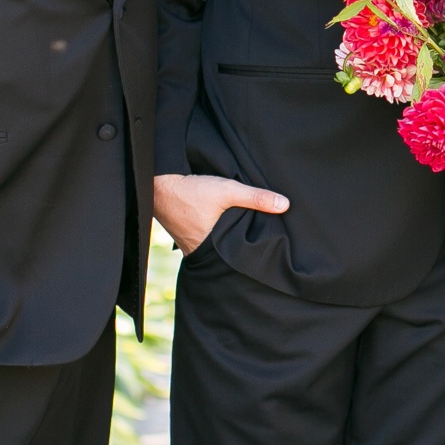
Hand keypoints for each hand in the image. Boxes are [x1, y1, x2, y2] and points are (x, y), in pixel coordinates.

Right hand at [152, 174, 288, 253]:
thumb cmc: (191, 191)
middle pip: (231, 254)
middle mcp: (201, 253)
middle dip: (245, 251)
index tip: (272, 253)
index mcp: (212, 249)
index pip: (240, 258)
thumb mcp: (227, 191)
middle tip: (267, 247)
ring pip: (220, 248)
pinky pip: (210, 241)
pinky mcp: (189, 236)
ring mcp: (193, 246)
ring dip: (232, 242)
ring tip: (252, 237)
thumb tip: (285, 205)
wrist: (159, 185)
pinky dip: (220, 237)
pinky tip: (230, 229)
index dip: (254, 256)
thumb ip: (255, 197)